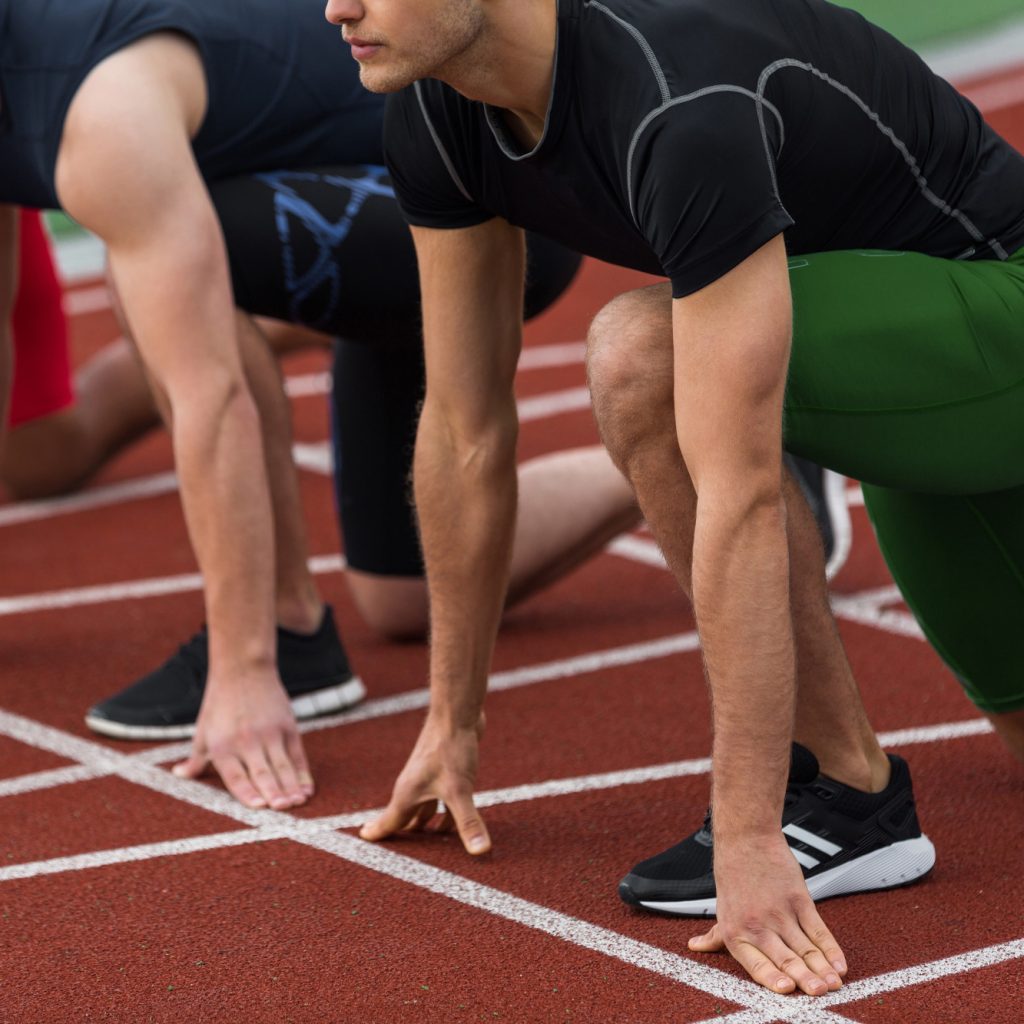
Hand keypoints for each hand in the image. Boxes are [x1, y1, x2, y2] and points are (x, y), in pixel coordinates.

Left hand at [173, 668, 313, 809]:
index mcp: (223, 746)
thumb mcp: (203, 730)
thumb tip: (180, 775)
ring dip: (291, 786)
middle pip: (263, 772)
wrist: (243, 669)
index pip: (236, 775)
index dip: (248, 792)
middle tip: (283, 809)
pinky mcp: (288, 726)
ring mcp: (270, 733)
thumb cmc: (219, 703)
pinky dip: (302, 774)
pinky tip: (306, 789)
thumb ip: (195, 758)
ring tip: (297, 803)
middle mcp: (247, 741)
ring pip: (283, 766)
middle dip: (274, 793)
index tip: (259, 807)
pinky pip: (297, 755)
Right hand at [361, 713, 489, 854]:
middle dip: (403, 837)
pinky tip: (454, 821)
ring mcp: (428, 777)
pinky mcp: (444, 770)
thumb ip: (468, 822)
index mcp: (408, 794)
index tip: (363, 841)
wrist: (457, 713)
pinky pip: (439, 798)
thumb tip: (480, 851)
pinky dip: (443, 814)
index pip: (389, 821)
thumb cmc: (450, 748)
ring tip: (432, 848)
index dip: (377, 834)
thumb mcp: (460, 790)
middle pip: (405, 818)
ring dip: (427, 826)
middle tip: (398, 856)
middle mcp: (414, 786)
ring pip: (424, 809)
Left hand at [689, 832, 846, 995]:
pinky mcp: (798, 898)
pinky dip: (831, 948)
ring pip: (805, 948)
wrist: (746, 838)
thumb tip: (695, 947)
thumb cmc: (733, 875)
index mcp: (736, 933)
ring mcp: (780, 912)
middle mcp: (758, 925)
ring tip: (833, 985)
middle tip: (819, 992)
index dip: (772, 979)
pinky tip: (839, 964)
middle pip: (786, 959)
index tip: (787, 990)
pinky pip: (818, 929)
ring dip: (822, 968)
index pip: (755, 965)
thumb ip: (714, 935)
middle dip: (806, 980)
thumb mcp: (722, 909)